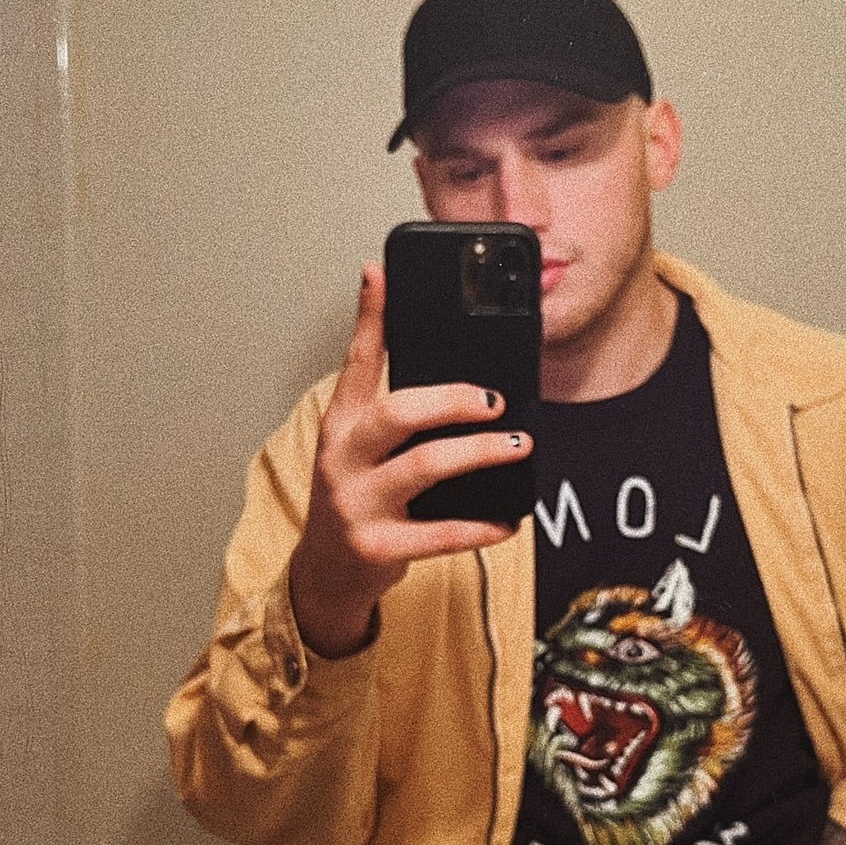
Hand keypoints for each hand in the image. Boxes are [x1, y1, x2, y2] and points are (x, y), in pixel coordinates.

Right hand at [288, 265, 531, 657]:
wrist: (326, 572)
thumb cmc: (356, 496)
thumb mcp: (358, 444)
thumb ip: (388, 401)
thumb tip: (434, 356)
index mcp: (341, 425)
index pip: (355, 363)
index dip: (369, 317)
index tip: (381, 272)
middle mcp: (343, 459)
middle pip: (398, 413)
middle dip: (453, 399)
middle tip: (496, 398)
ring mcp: (357, 504)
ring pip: (425, 467)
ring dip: (480, 453)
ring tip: (519, 445)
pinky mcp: (378, 547)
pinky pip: (439, 534)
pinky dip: (479, 526)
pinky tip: (508, 519)